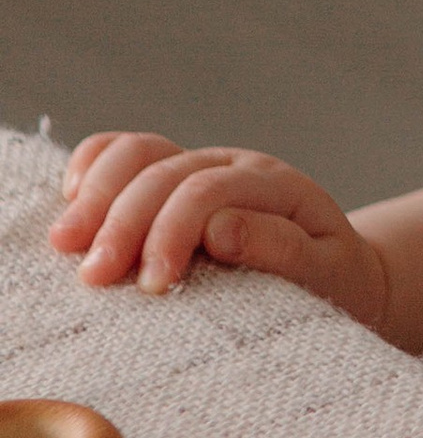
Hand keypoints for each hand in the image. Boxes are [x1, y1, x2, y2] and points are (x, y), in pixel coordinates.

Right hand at [51, 133, 391, 328]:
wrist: (341, 274)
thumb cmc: (332, 283)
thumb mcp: (325, 274)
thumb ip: (280, 249)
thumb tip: (219, 230)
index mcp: (277, 186)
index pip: (209, 193)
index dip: (172, 234)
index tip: (151, 285)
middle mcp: (235, 165)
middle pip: (165, 173)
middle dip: (124, 223)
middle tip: (95, 277)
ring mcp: (202, 165)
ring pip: (139, 154)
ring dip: (97, 196)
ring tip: (67, 243)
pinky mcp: (174, 176)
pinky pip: (126, 152)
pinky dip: (94, 167)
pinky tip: (72, 199)